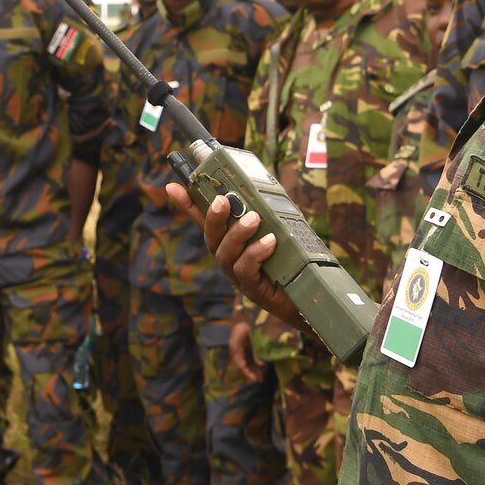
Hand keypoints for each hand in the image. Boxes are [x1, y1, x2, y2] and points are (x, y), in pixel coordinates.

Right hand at [165, 182, 308, 334]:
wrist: (312, 298)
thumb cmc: (295, 261)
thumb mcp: (282, 231)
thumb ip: (271, 214)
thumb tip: (266, 188)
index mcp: (232, 242)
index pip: (205, 221)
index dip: (187, 205)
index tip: (172, 186)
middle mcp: (230, 259)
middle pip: (210, 238)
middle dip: (212, 218)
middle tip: (222, 200)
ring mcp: (238, 276)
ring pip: (225, 254)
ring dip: (237, 234)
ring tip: (254, 219)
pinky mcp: (252, 290)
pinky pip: (245, 270)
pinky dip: (255, 253)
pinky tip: (270, 243)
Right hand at [228, 317, 261, 382]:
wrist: (247, 310)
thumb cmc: (249, 323)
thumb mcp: (254, 338)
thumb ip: (257, 351)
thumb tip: (261, 364)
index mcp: (235, 346)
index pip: (240, 364)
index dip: (248, 373)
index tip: (256, 379)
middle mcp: (235, 348)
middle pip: (241, 364)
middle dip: (250, 372)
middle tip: (260, 379)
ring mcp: (239, 346)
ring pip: (244, 361)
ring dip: (252, 368)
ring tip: (261, 375)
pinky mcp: (243, 344)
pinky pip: (246, 356)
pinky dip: (252, 362)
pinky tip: (259, 366)